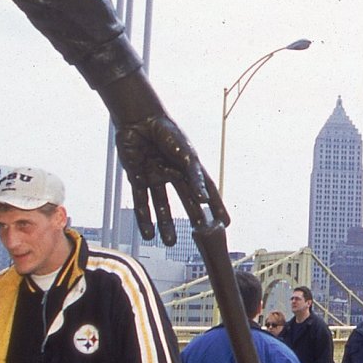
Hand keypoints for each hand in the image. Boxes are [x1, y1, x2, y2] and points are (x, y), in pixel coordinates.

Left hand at [99, 72, 224, 244]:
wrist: (137, 119)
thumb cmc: (165, 130)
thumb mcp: (185, 155)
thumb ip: (194, 178)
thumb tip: (204, 200)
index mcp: (188, 165)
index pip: (206, 190)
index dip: (215, 206)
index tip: (225, 222)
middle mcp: (173, 173)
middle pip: (185, 200)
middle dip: (193, 217)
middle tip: (201, 233)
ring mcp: (155, 176)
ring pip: (162, 205)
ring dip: (166, 224)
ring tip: (170, 242)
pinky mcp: (137, 178)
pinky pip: (141, 202)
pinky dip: (144, 218)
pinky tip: (148, 234)